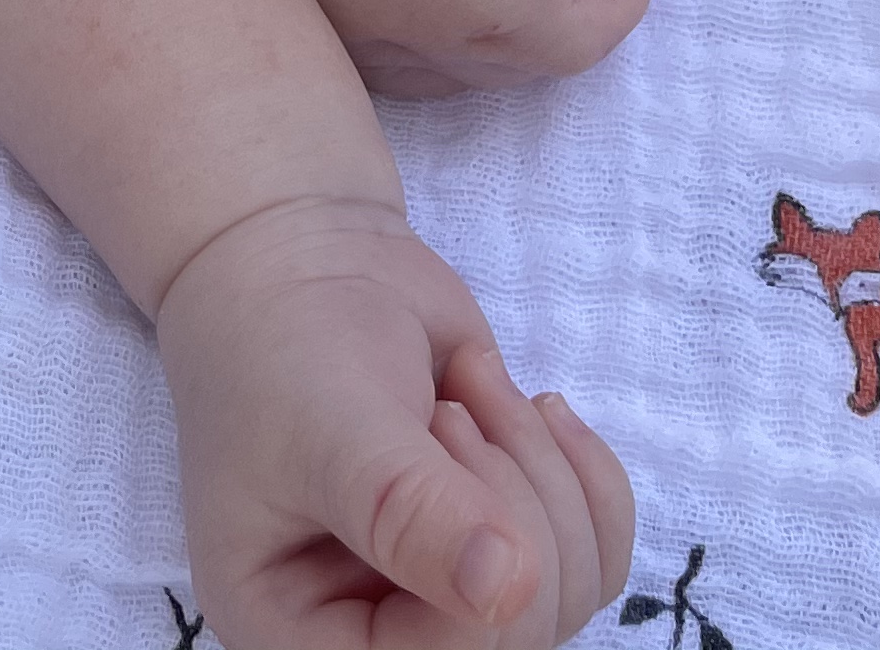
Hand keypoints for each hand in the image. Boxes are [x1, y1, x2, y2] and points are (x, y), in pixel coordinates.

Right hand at [157, 197, 631, 649]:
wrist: (303, 265)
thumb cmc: (280, 345)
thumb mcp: (331, 424)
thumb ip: (409, 510)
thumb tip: (508, 589)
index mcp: (296, 632)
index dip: (476, 565)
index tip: (439, 430)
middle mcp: (374, 630)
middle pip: (520, 631)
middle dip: (512, 498)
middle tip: (446, 406)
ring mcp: (446, 595)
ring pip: (569, 591)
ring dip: (544, 470)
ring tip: (470, 388)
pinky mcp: (502, 548)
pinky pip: (598, 556)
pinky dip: (584, 471)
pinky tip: (530, 406)